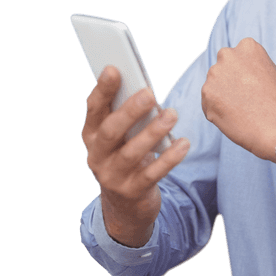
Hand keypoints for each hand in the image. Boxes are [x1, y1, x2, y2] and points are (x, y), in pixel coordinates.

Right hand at [82, 66, 189, 246]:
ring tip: (171, 115)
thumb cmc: (125, 157)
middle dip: (129, 111)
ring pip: (132, 153)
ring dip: (153, 132)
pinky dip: (169, 158)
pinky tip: (183, 144)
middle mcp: (97, 156)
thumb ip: (125, 115)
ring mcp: (113, 176)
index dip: (102, 90)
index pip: (93, 110)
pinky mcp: (133, 192)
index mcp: (91, 136)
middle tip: (149, 94)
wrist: (125, 206)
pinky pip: (153, 173)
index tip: (113, 69)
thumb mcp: (119, 138)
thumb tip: (143, 87)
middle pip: (111, 131)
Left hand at [201, 38, 275, 160]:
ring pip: (213, 88)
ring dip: (222, 98)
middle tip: (244, 100)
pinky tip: (234, 118)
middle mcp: (228, 55)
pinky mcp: (207, 94)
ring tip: (242, 111)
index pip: (235, 58)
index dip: (242, 75)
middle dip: (228, 83)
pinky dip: (217, 113)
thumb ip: (250, 68)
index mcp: (247, 46)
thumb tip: (233, 76)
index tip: (251, 87)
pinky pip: (208, 105)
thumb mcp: (270, 72)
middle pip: (221, 70)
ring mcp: (215, 74)